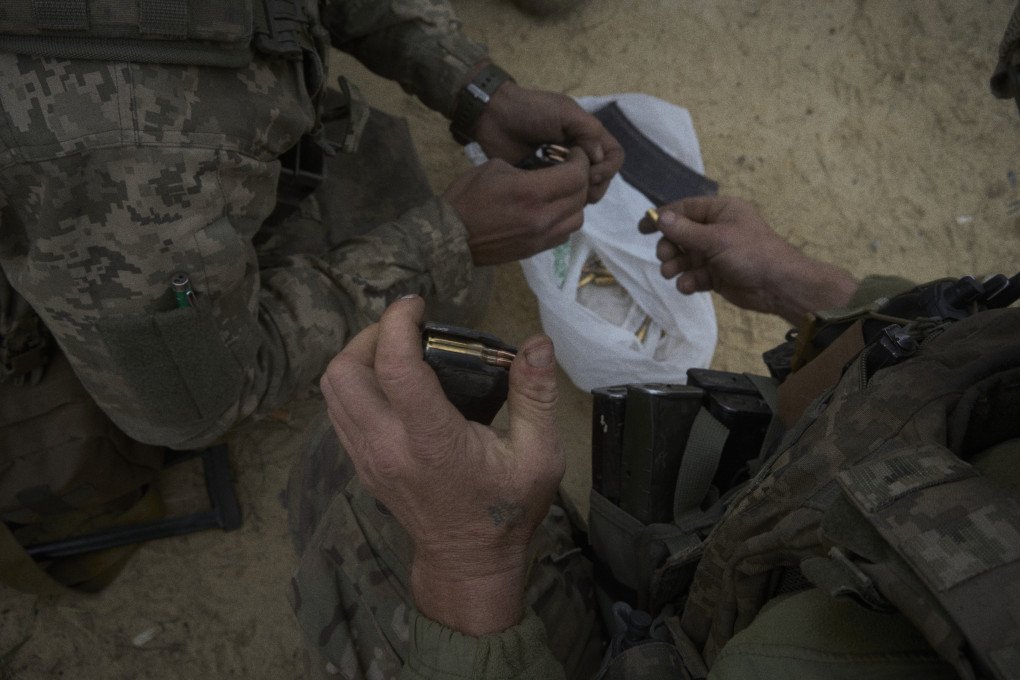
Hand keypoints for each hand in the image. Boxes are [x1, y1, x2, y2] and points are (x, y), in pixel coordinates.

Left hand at [319, 295, 563, 634]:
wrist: (469, 563)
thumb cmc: (506, 510)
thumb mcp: (539, 455)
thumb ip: (536, 395)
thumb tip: (537, 342)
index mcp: (432, 442)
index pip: (395, 368)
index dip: (398, 323)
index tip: (417, 304)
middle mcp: (388, 447)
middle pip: (343, 373)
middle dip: (369, 336)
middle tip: (405, 328)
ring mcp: (368, 459)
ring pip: (332, 390)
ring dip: (357, 357)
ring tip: (396, 349)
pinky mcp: (361, 465)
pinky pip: (337, 411)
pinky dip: (355, 383)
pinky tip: (389, 383)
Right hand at [443, 148, 589, 264]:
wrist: (450, 237)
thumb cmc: (466, 197)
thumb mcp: (494, 167)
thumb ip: (526, 168)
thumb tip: (544, 171)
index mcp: (531, 192)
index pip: (576, 175)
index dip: (581, 161)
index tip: (575, 154)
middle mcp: (543, 217)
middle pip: (580, 196)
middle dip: (580, 178)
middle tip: (572, 169)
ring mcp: (541, 237)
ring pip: (577, 218)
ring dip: (575, 202)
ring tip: (563, 192)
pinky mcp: (536, 250)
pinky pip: (564, 234)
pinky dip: (564, 220)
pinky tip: (552, 211)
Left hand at [473, 81, 623, 202]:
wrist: (495, 117)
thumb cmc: (531, 111)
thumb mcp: (565, 112)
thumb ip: (588, 131)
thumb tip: (598, 157)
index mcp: (588, 136)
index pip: (614, 156)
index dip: (608, 168)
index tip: (591, 173)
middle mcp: (579, 154)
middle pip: (602, 178)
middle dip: (595, 186)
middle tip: (577, 189)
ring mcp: (561, 169)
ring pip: (582, 190)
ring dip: (579, 195)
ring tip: (564, 194)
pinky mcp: (544, 180)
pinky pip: (559, 196)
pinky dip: (560, 199)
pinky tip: (551, 198)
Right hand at [639, 196, 858, 324]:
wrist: (779, 286)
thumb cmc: (751, 253)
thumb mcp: (716, 239)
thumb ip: (685, 230)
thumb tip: (660, 217)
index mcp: (721, 211)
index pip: (685, 209)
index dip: (663, 217)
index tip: (642, 228)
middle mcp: (717, 230)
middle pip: (681, 235)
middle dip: (670, 246)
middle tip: (664, 257)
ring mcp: (717, 254)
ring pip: (686, 257)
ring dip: (675, 265)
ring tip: (670, 273)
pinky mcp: (717, 275)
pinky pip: (695, 275)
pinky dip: (688, 281)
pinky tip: (687, 286)